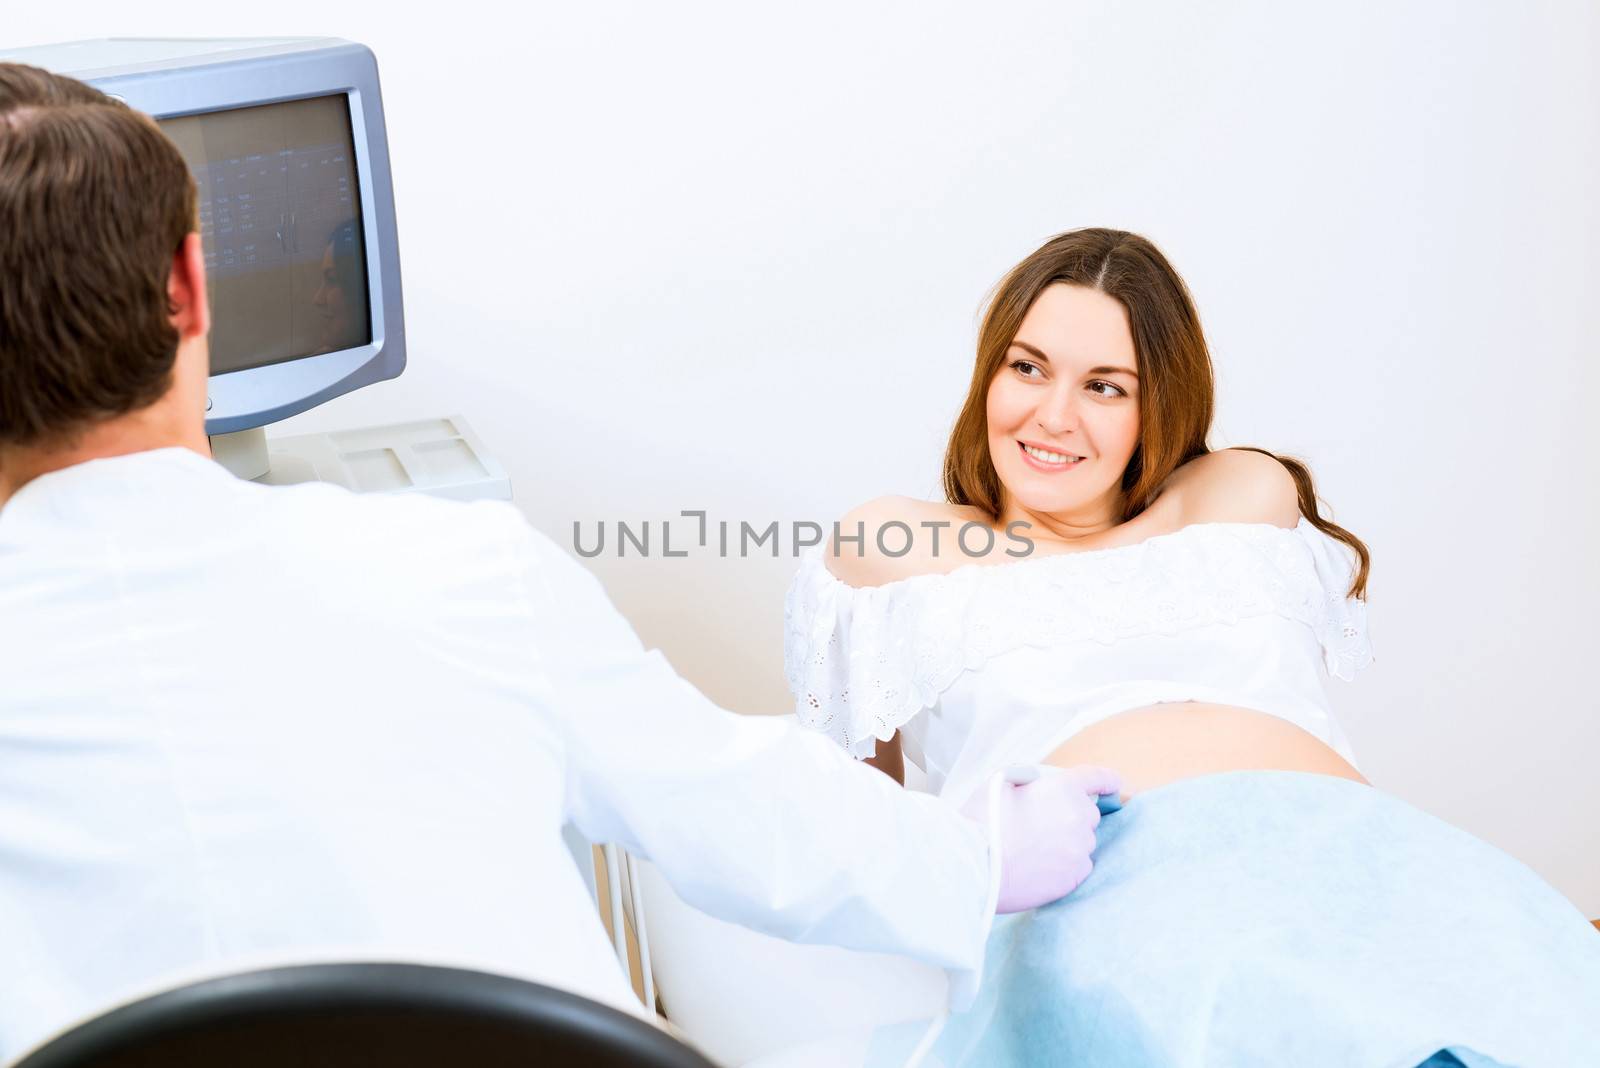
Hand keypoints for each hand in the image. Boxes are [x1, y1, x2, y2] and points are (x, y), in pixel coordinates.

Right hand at [964, 763, 1121, 913]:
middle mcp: (1079, 816)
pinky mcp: (1075, 877)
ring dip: (1067, 843)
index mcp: (1063, 788)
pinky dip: (1065, 866)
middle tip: (1040, 827)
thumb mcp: (1000, 782)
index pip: (1097, 778)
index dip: (1107, 780)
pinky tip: (1040, 867)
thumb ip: (1029, 779)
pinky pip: (1079, 867)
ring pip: (1083, 842)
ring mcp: (1079, 848)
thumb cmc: (982, 821)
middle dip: (1071, 817)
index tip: (1116, 785)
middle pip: (1088, 814)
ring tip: (1034, 850)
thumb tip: (1039, 785)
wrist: (974, 864)